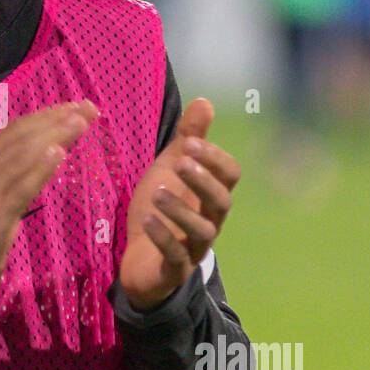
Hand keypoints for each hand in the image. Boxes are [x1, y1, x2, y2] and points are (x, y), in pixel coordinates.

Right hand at [0, 99, 98, 331]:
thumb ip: (9, 179)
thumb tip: (43, 157)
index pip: (15, 131)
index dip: (47, 115)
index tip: (76, 107)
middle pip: (22, 137)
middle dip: (57, 119)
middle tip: (89, 108)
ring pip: (22, 156)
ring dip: (55, 135)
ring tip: (81, 122)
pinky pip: (20, 188)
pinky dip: (40, 168)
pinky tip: (59, 153)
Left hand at [118, 97, 240, 310]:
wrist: (140, 260)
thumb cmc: (161, 208)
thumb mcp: (170, 169)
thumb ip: (188, 138)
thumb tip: (204, 100)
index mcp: (210, 194)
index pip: (229, 175)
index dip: (214, 158)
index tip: (191, 143)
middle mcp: (210, 220)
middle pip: (222, 201)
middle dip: (203, 181)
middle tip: (181, 162)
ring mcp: (194, 247)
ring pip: (202, 231)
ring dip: (181, 211)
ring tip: (158, 194)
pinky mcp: (175, 269)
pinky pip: (176, 257)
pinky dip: (164, 238)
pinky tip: (149, 220)